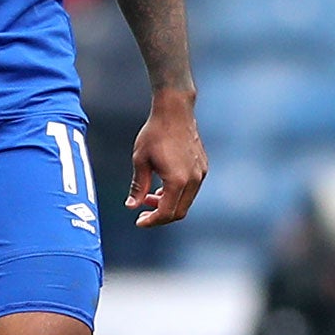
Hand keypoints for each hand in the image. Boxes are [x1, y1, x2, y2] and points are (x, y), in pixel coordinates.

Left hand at [128, 94, 206, 227]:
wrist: (175, 112)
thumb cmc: (154, 134)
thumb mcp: (140, 161)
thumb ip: (138, 186)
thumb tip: (131, 206)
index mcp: (178, 181)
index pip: (167, 212)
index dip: (152, 221)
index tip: (138, 221)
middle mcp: (194, 180)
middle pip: (179, 211)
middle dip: (160, 216)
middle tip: (142, 212)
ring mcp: (201, 174)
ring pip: (186, 201)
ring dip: (168, 204)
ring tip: (148, 197)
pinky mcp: (202, 167)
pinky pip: (191, 190)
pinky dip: (176, 194)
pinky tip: (161, 188)